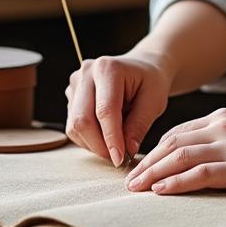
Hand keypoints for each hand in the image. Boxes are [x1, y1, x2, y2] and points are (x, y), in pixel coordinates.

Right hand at [65, 52, 174, 166]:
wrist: (143, 67)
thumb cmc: (151, 82)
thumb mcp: (154, 102)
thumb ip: (139, 125)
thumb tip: (126, 151)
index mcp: (108, 69)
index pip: (105, 110)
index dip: (111, 138)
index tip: (120, 159)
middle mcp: (86, 73)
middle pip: (82, 119)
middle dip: (99, 145)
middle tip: (118, 158)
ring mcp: (75, 84)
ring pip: (74, 126)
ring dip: (93, 144)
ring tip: (116, 143)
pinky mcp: (71, 96)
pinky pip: (73, 127)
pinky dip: (88, 138)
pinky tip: (106, 135)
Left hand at [123, 108, 225, 194]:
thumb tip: (203, 157)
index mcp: (224, 117)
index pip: (178, 132)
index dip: (155, 150)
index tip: (141, 166)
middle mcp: (223, 126)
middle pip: (171, 142)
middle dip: (146, 162)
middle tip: (128, 180)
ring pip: (179, 156)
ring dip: (152, 173)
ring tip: (135, 188)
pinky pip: (199, 173)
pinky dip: (176, 182)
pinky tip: (161, 190)